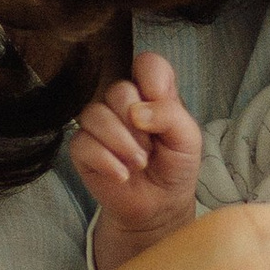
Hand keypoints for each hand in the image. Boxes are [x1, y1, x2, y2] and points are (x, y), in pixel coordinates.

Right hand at [68, 60, 203, 269]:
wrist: (159, 205)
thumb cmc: (175, 166)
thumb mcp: (188, 140)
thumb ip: (170, 115)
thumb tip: (137, 112)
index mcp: (151, 92)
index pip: (147, 64)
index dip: (151, 80)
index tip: (159, 103)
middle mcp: (122, 103)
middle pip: (118, 90)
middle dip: (137, 124)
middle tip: (150, 148)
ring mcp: (99, 124)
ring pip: (95, 114)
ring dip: (121, 143)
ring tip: (139, 164)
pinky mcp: (82, 148)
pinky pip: (82, 143)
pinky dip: (106, 160)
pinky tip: (122, 175)